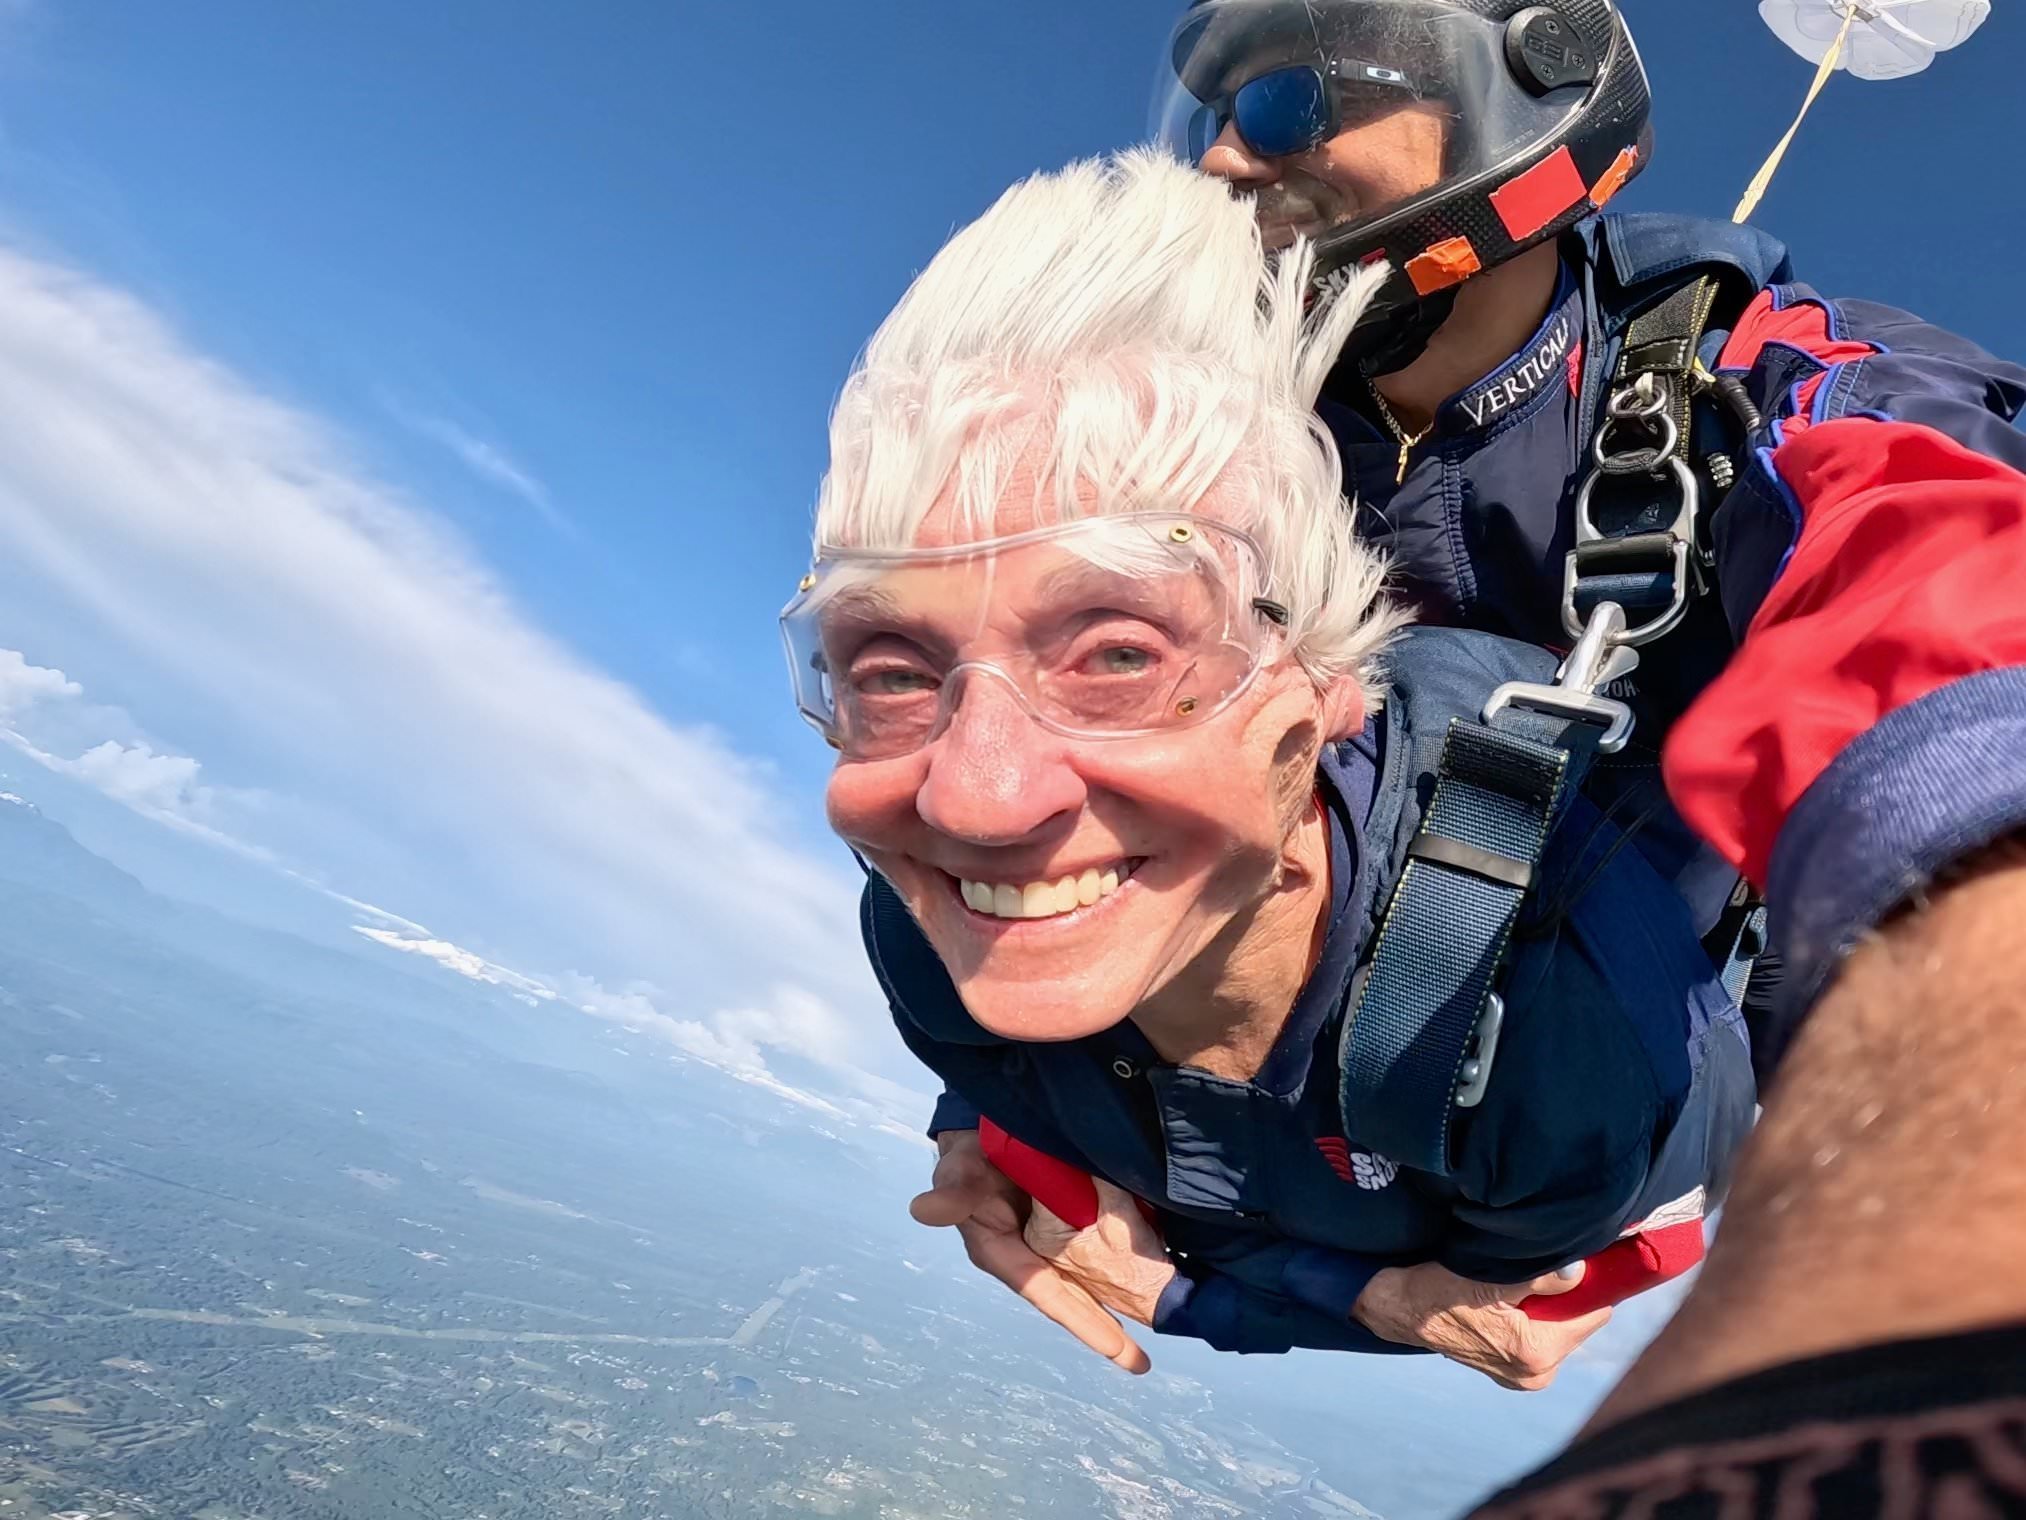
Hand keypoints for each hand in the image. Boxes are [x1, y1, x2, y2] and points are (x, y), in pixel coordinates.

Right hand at [910, 1130, 1150, 1373]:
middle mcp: (1030, 1257)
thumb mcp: (958, 1174)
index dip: (1081, 1321)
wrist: (981, 1136)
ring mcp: (1050, 1243)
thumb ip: (951, 1193)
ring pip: (1087, 1278)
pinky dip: (1118, 1264)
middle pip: (1072, 1298)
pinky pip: (1096, 1249)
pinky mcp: (1066, 1223)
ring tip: (1152, 1324)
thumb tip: (924, 1209)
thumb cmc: (966, 1160)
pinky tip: (1145, 1274)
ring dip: (1115, 1302)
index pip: (1048, 1294)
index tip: (1114, 1348)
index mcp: (1005, 1255)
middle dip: (1104, 1330)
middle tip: (1140, 1363)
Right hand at [1353, 1260, 1611, 1389]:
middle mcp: (1534, 1374)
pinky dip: (1533, 1312)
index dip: (1593, 1282)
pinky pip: (1539, 1332)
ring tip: (1520, 1277)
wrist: (1393, 1307)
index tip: (1587, 1254)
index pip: (1594, 1312)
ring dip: (1548, 1301)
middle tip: (1543, 1261)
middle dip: (1567, 1292)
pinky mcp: (1508, 1366)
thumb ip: (1538, 1276)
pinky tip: (1511, 1294)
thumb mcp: (1486, 1277)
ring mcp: (1521, 1374)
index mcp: (1535, 1355)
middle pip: (1577, 1319)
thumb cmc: (1433, 1290)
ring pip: (1558, 1325)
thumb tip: (1580, 1270)